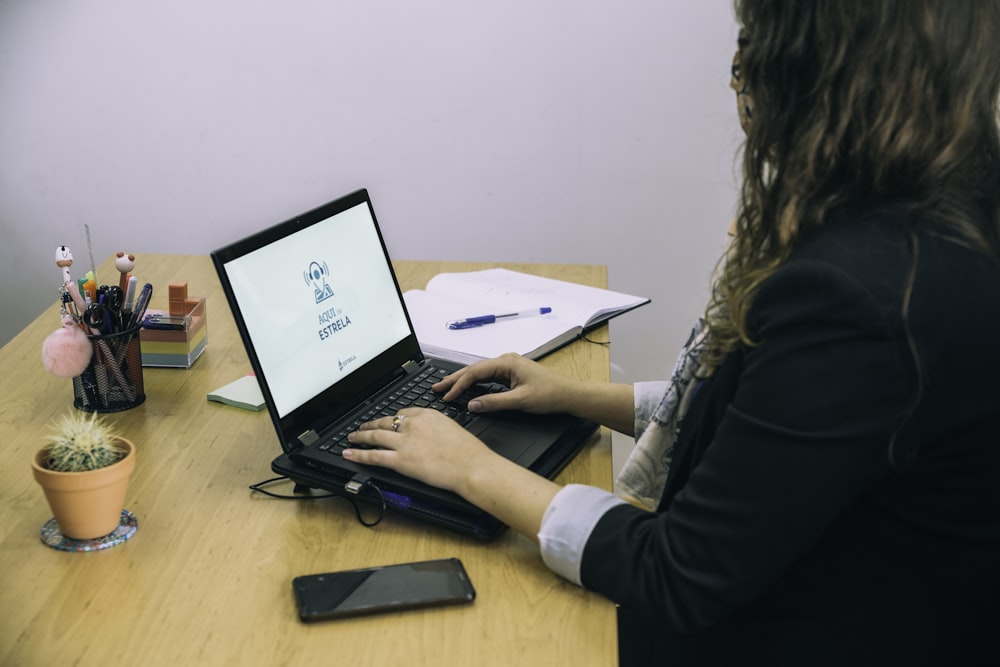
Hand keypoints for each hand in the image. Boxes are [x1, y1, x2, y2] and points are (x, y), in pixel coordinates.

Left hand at [344, 408, 494, 493]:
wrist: (471, 466)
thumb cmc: (468, 452)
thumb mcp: (452, 428)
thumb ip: (436, 428)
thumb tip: (429, 433)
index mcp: (427, 415)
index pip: (403, 413)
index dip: (392, 419)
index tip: (387, 422)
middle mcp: (413, 425)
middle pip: (385, 421)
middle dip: (370, 424)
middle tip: (362, 427)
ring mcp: (405, 442)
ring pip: (375, 436)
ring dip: (360, 436)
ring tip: (352, 438)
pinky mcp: (401, 460)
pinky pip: (374, 456)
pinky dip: (358, 455)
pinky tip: (349, 454)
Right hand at [434, 353, 578, 414]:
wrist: (569, 395)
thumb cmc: (551, 394)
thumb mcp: (520, 401)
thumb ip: (494, 402)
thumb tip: (472, 405)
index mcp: (506, 362)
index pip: (475, 372)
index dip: (459, 385)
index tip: (447, 396)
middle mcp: (506, 361)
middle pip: (474, 370)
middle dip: (454, 379)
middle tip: (436, 388)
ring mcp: (508, 367)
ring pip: (479, 373)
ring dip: (463, 381)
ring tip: (445, 388)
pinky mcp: (511, 375)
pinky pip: (487, 378)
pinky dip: (474, 384)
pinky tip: (466, 389)